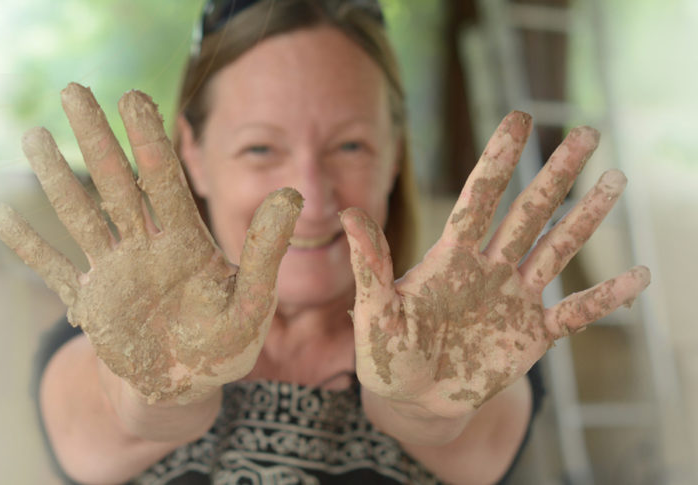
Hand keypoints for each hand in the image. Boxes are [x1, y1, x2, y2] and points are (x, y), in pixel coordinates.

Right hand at [0, 84, 301, 402]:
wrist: (186, 388)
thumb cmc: (224, 347)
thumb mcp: (251, 303)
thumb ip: (265, 252)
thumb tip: (293, 196)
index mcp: (186, 244)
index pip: (164, 182)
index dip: (149, 142)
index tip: (133, 98)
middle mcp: (146, 248)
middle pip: (116, 184)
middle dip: (96, 139)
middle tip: (74, 90)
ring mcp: (114, 271)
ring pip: (80, 215)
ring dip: (56, 179)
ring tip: (34, 137)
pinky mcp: (90, 301)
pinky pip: (53, 270)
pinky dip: (27, 248)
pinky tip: (2, 215)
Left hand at [341, 111, 649, 416]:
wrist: (412, 400)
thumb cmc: (387, 355)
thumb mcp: (375, 312)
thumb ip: (370, 267)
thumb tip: (347, 215)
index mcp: (451, 258)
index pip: (479, 198)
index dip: (499, 160)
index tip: (519, 119)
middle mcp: (488, 269)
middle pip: (528, 212)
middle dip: (557, 174)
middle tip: (587, 134)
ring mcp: (513, 300)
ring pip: (557, 249)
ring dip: (585, 218)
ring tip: (615, 181)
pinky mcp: (531, 336)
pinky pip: (576, 313)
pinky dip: (606, 298)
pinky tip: (639, 276)